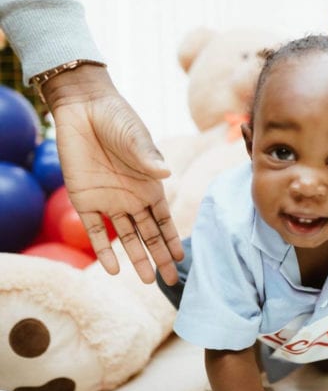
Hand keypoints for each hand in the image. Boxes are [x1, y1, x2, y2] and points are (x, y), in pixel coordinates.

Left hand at [42, 64, 183, 283]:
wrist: (83, 109)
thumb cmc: (117, 119)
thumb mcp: (136, 136)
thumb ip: (148, 157)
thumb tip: (165, 173)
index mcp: (150, 186)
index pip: (164, 220)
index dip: (173, 239)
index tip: (181, 259)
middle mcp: (132, 199)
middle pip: (149, 234)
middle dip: (161, 257)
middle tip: (171, 281)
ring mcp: (108, 202)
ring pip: (126, 238)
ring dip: (136, 258)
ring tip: (146, 280)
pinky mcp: (84, 200)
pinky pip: (95, 230)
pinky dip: (103, 249)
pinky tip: (113, 268)